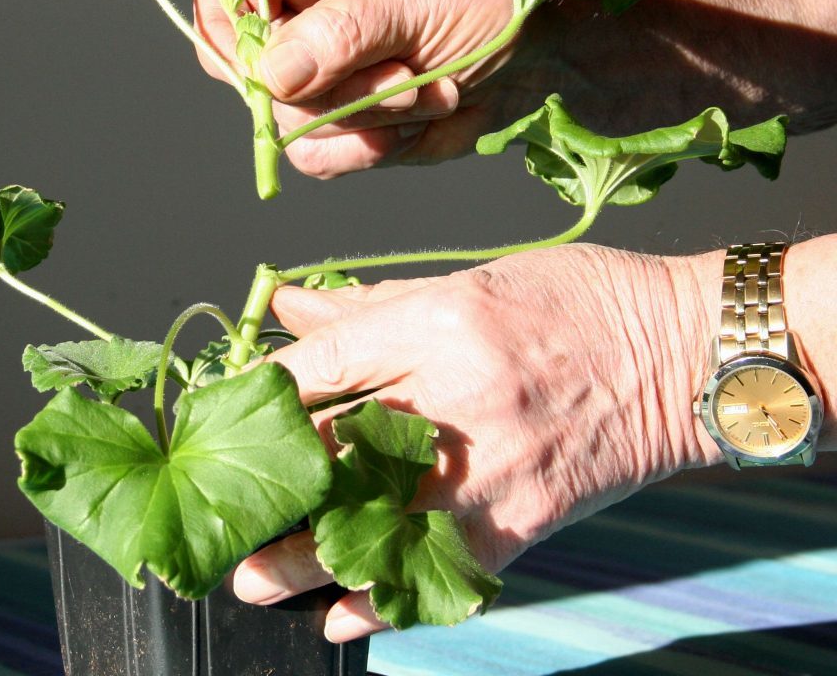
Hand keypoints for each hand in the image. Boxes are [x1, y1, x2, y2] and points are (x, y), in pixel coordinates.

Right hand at [193, 0, 515, 177]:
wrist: (531, 64)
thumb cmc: (481, 5)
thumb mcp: (411, 5)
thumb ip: (338, 33)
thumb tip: (270, 74)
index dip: (237, 36)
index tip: (286, 63)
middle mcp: (296, 19)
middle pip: (251, 74)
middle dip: (334, 88)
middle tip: (401, 72)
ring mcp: (313, 77)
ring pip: (288, 123)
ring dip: (367, 117)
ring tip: (426, 89)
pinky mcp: (335, 125)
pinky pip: (316, 157)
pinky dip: (370, 148)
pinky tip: (415, 121)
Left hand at [231, 245, 716, 640]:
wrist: (679, 354)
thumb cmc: (575, 302)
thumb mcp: (469, 279)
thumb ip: (372, 304)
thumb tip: (291, 305)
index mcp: (442, 321)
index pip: (326, 362)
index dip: (264, 391)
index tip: (224, 414)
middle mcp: (458, 395)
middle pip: (336, 447)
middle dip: (270, 482)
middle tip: (222, 510)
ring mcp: (491, 465)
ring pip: (375, 521)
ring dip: (306, 559)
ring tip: (252, 580)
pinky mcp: (524, 518)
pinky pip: (442, 570)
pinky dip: (387, 602)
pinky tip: (340, 620)